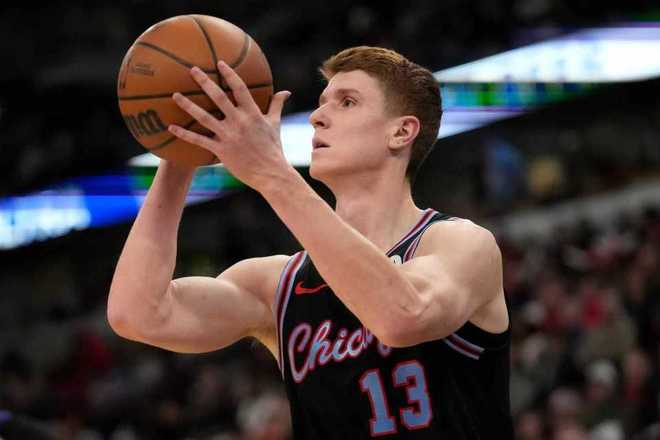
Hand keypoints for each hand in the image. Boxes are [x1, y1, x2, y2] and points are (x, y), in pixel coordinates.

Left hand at [168, 61, 292, 191]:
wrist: (270, 173)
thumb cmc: (273, 148)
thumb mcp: (275, 124)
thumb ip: (277, 105)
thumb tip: (286, 92)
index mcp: (252, 114)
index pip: (240, 88)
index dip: (229, 74)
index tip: (219, 63)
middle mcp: (239, 122)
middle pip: (218, 97)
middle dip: (205, 82)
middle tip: (192, 70)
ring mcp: (228, 136)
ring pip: (204, 117)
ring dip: (188, 105)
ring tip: (175, 95)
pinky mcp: (221, 150)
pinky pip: (199, 140)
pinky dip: (184, 134)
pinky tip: (171, 127)